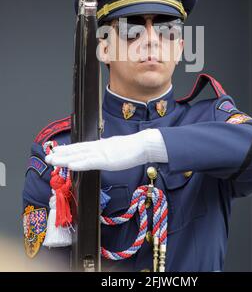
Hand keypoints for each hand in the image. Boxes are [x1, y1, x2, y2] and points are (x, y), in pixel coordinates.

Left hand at [45, 128, 166, 170]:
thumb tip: (102, 152)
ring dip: (65, 158)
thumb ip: (108, 150)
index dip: (69, 149)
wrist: (144, 144)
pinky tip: (70, 165)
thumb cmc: (134, 147)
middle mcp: (99, 147)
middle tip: (49, 156)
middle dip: (62, 154)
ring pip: (79, 155)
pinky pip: (90, 162)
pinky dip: (79, 163)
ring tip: (53, 160)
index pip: (82, 147)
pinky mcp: (107, 160)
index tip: (58, 151)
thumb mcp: (117, 148)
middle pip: (77, 150)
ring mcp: (102, 153)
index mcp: (101, 145)